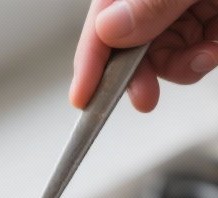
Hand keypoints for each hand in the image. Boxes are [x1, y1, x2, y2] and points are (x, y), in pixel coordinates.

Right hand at [71, 0, 217, 111]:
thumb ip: (151, 2)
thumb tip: (109, 28)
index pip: (104, 15)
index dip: (90, 58)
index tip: (82, 96)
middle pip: (129, 43)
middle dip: (141, 74)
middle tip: (145, 98)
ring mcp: (180, 9)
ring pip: (163, 55)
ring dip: (183, 66)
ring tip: (207, 53)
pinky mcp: (205, 19)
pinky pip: (191, 54)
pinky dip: (203, 59)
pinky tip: (215, 49)